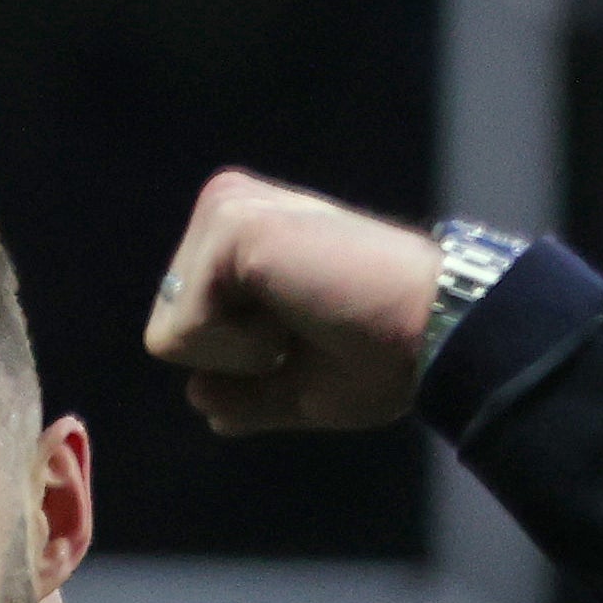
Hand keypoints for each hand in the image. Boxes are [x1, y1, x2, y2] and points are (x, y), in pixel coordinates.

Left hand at [142, 170, 437, 436]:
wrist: (435, 333)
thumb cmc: (385, 354)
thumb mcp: (301, 385)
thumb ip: (245, 390)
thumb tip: (198, 395)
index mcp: (241, 235)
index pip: (183, 335)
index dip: (242, 365)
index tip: (310, 338)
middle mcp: (226, 207)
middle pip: (167, 333)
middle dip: (234, 360)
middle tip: (309, 328)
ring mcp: (225, 209)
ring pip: (171, 336)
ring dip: (241, 355)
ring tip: (306, 316)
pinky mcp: (230, 225)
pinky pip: (184, 335)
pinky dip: (241, 351)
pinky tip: (299, 312)